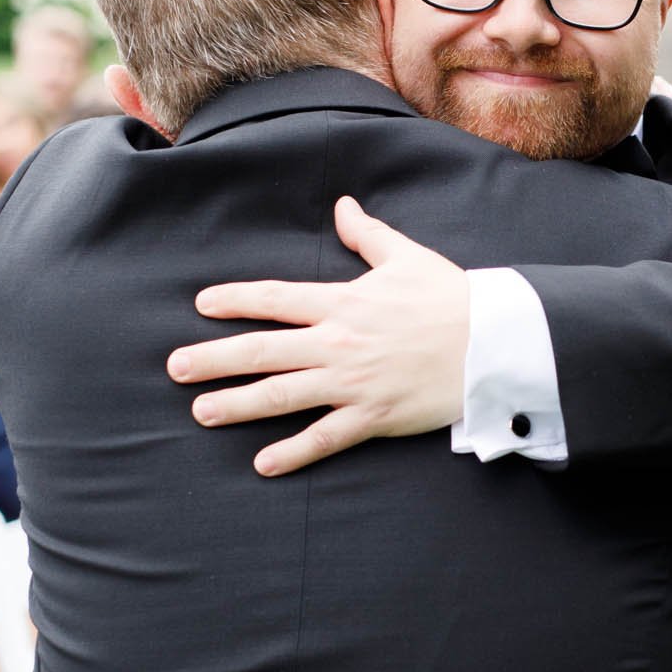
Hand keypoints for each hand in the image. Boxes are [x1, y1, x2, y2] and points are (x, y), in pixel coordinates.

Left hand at [167, 196, 469, 477]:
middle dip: (215, 359)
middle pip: (263, 351)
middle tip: (177, 367)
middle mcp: (338, 343)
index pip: (275, 299)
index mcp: (343, 302)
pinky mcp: (372, 417)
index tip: (203, 305)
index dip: (235, 301)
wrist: (493, 343)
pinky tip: (262, 463)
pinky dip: (292, 452)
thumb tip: (342, 207)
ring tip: (201, 412)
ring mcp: (352, 384)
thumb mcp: (406, 257)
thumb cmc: (452, 298)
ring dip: (237, 405)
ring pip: (281, 396)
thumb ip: (367, 235)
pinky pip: (324, 437)